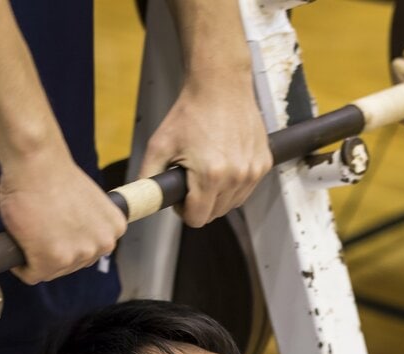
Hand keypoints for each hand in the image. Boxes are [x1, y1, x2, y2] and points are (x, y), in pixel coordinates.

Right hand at [0, 147, 126, 284]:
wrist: (36, 162)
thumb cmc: (54, 173)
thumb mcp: (88, 204)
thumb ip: (87, 225)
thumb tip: (72, 239)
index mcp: (114, 229)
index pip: (88, 252)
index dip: (67, 243)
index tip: (56, 232)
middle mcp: (102, 245)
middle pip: (70, 264)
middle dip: (52, 251)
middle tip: (39, 229)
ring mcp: (78, 255)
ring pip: (51, 271)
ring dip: (37, 256)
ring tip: (31, 231)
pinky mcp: (52, 261)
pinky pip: (31, 275)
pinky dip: (21, 265)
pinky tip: (19, 243)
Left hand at [139, 76, 270, 226]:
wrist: (220, 84)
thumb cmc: (190, 112)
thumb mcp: (159, 145)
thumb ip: (147, 177)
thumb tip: (140, 200)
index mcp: (210, 176)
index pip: (197, 219)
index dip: (184, 211)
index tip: (181, 195)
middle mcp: (235, 177)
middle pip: (214, 214)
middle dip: (200, 203)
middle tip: (193, 179)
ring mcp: (252, 171)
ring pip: (231, 204)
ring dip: (218, 196)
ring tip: (208, 170)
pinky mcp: (263, 163)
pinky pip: (246, 190)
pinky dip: (234, 184)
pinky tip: (225, 164)